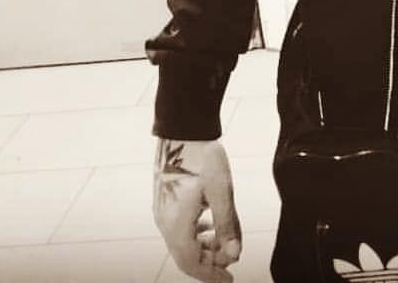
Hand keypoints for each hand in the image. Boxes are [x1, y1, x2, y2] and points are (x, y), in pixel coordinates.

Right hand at [153, 138, 241, 281]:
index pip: (192, 263)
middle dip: (209, 261)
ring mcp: (162, 210)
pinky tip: (209, 223)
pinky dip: (196, 232)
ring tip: (224, 241)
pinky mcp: (165, 199)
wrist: (182, 128)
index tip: (230, 278)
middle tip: (231, 260)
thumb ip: (227, 225)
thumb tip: (234, 254)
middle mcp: (164, 222)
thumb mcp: (221, 191)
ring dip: (204, 246)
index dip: (211, 274)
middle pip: (186, 255)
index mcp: (176, 225)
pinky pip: (179, 227)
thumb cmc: (202, 157)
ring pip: (182, 241)